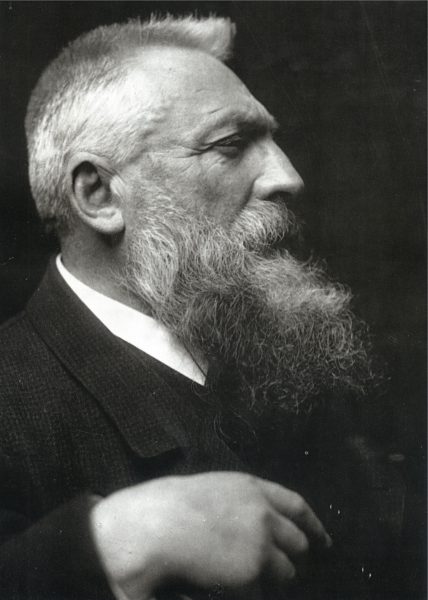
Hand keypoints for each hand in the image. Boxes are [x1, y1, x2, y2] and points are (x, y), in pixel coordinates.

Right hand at [90, 472, 330, 599]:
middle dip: (294, 556)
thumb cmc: (168, 506)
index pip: (296, 505)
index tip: (324, 540)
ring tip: (248, 581)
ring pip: (286, 570)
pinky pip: (262, 591)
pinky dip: (252, 593)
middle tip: (285, 569)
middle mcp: (263, 512)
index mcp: (251, 487)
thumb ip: (237, 505)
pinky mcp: (253, 571)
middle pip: (298, 540)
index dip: (313, 524)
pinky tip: (228, 588)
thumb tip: (249, 527)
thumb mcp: (210, 492)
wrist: (153, 527)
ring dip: (273, 578)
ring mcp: (261, 541)